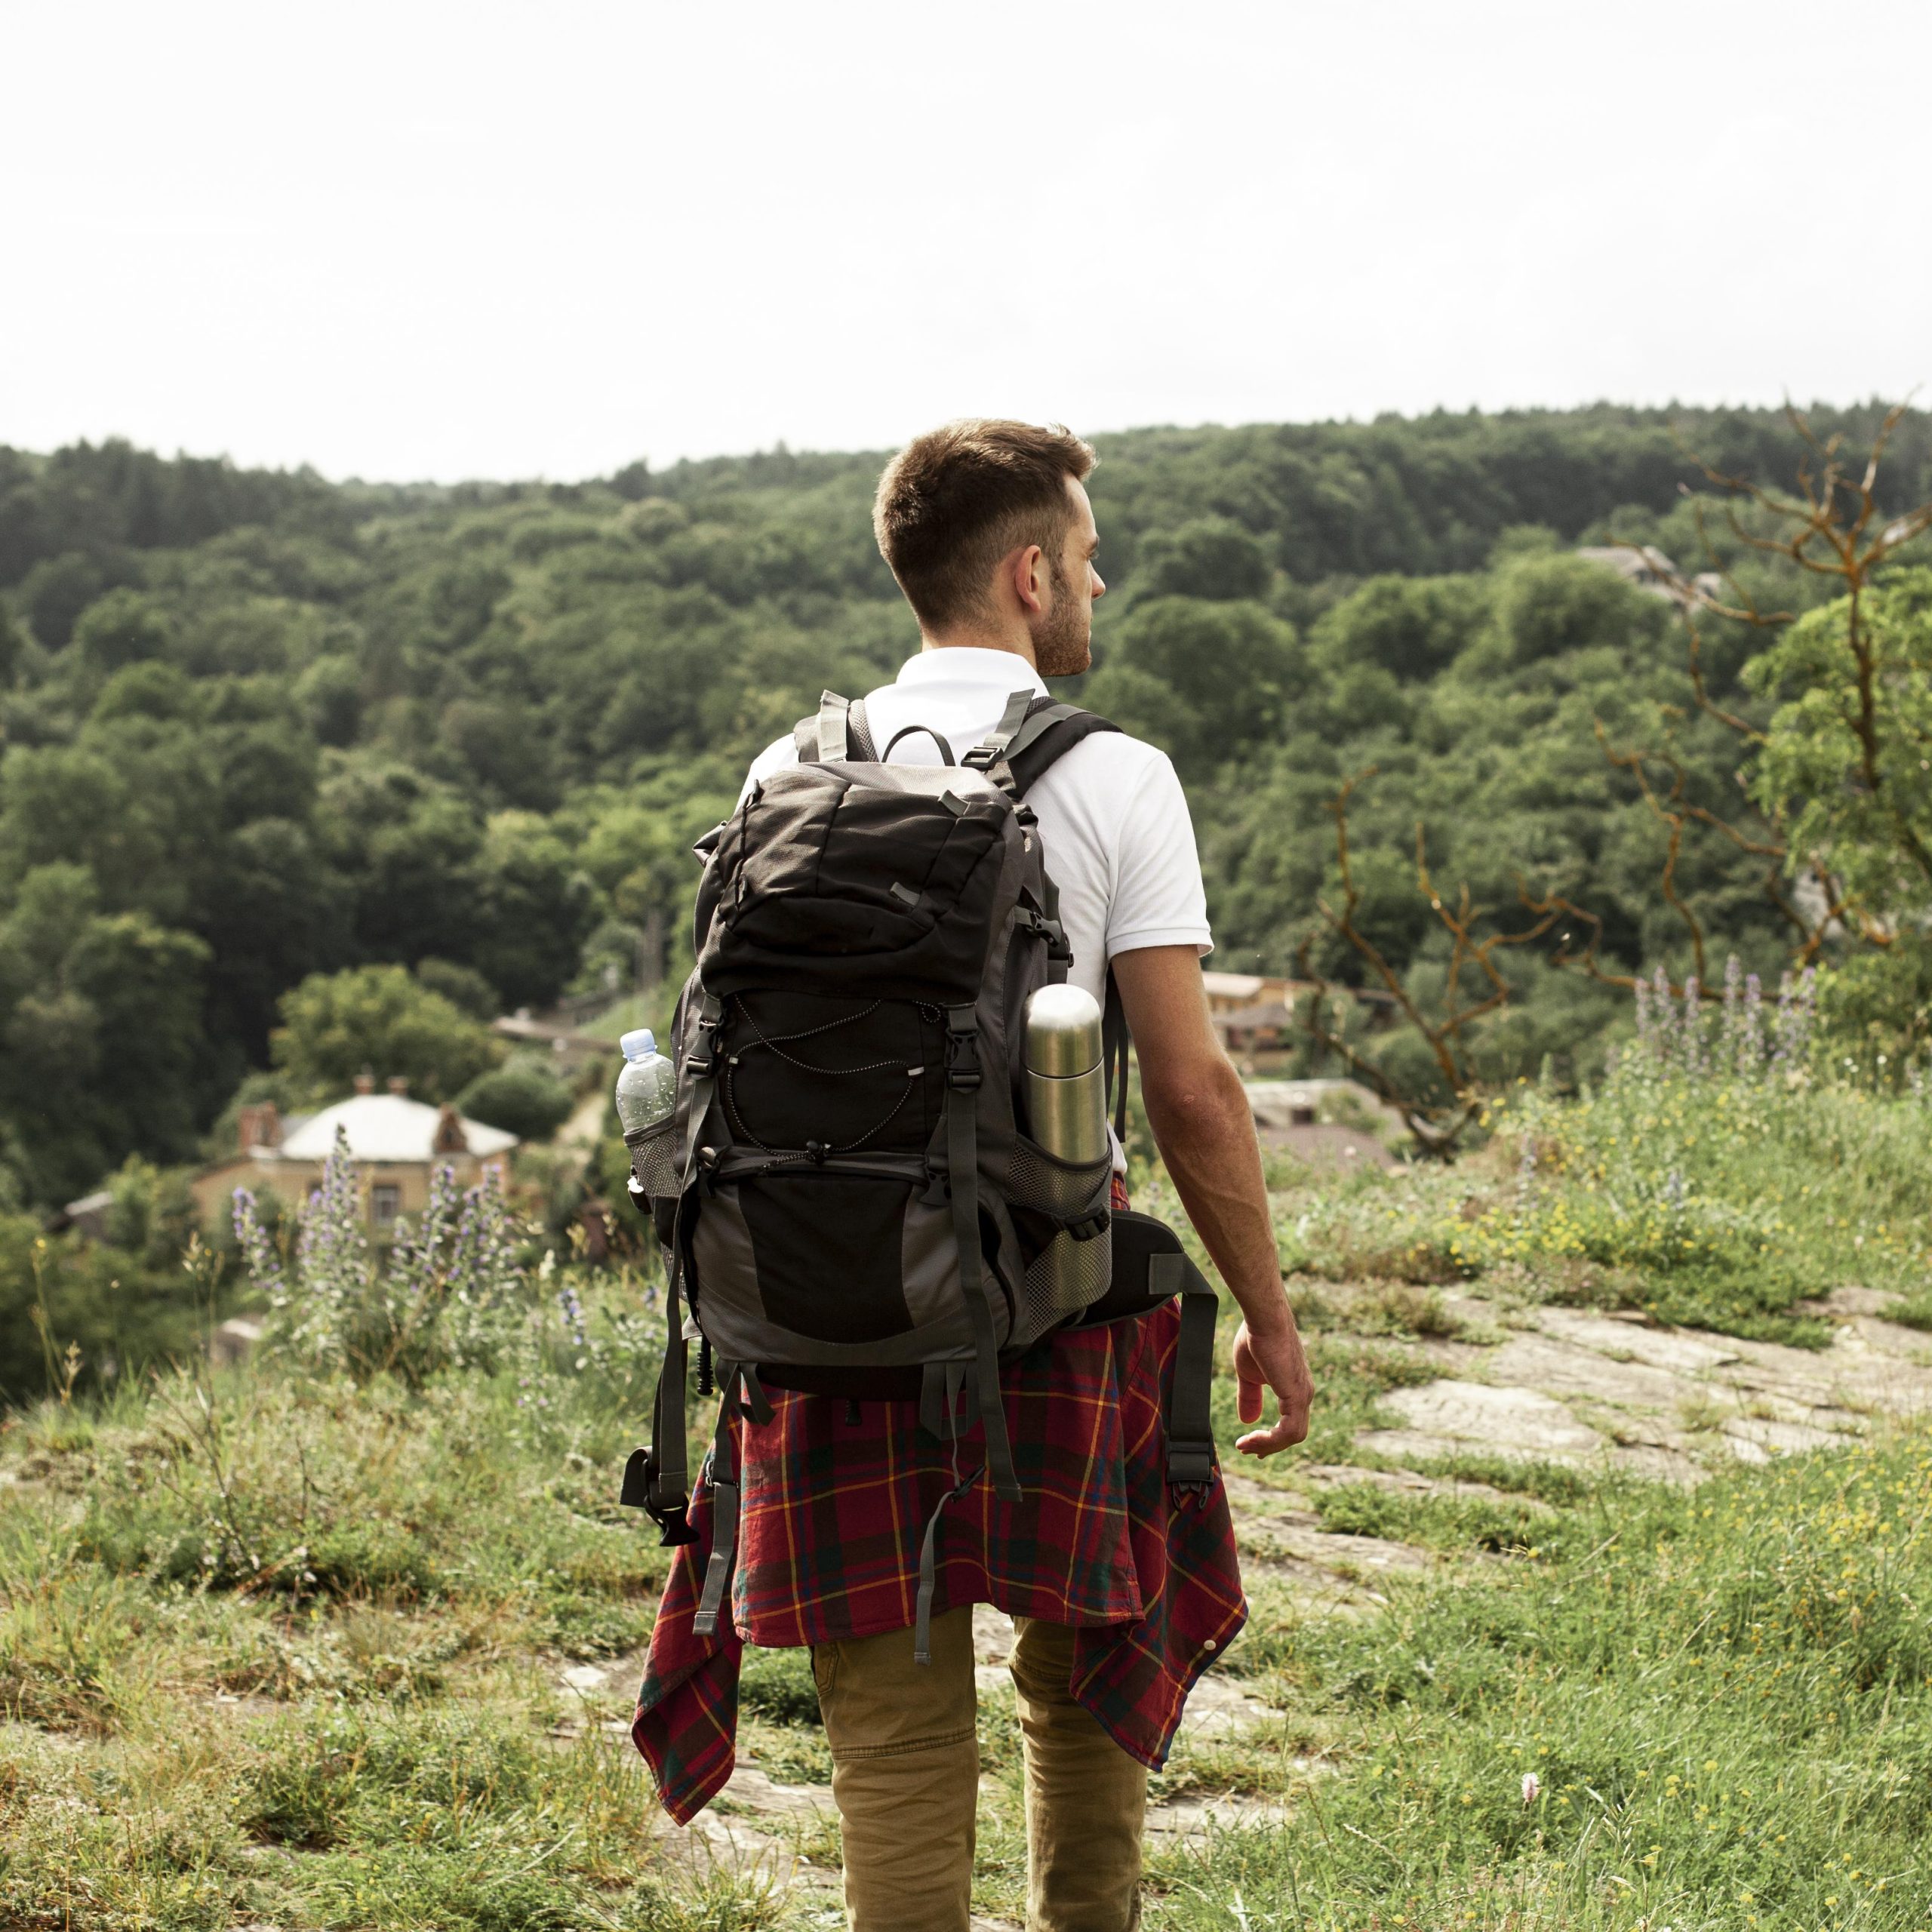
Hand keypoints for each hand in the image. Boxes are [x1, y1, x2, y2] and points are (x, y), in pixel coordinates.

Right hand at [1232, 1316, 1312, 1455]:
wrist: (1263, 1320)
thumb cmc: (1256, 1339)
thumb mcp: (1249, 1374)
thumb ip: (1250, 1397)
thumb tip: (1248, 1420)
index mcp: (1295, 1388)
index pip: (1290, 1423)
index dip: (1271, 1437)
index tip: (1249, 1442)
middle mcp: (1304, 1394)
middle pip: (1293, 1434)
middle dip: (1269, 1445)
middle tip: (1246, 1448)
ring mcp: (1303, 1395)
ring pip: (1292, 1436)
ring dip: (1267, 1445)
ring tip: (1244, 1445)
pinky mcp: (1297, 1396)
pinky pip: (1289, 1431)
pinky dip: (1270, 1440)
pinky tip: (1251, 1438)